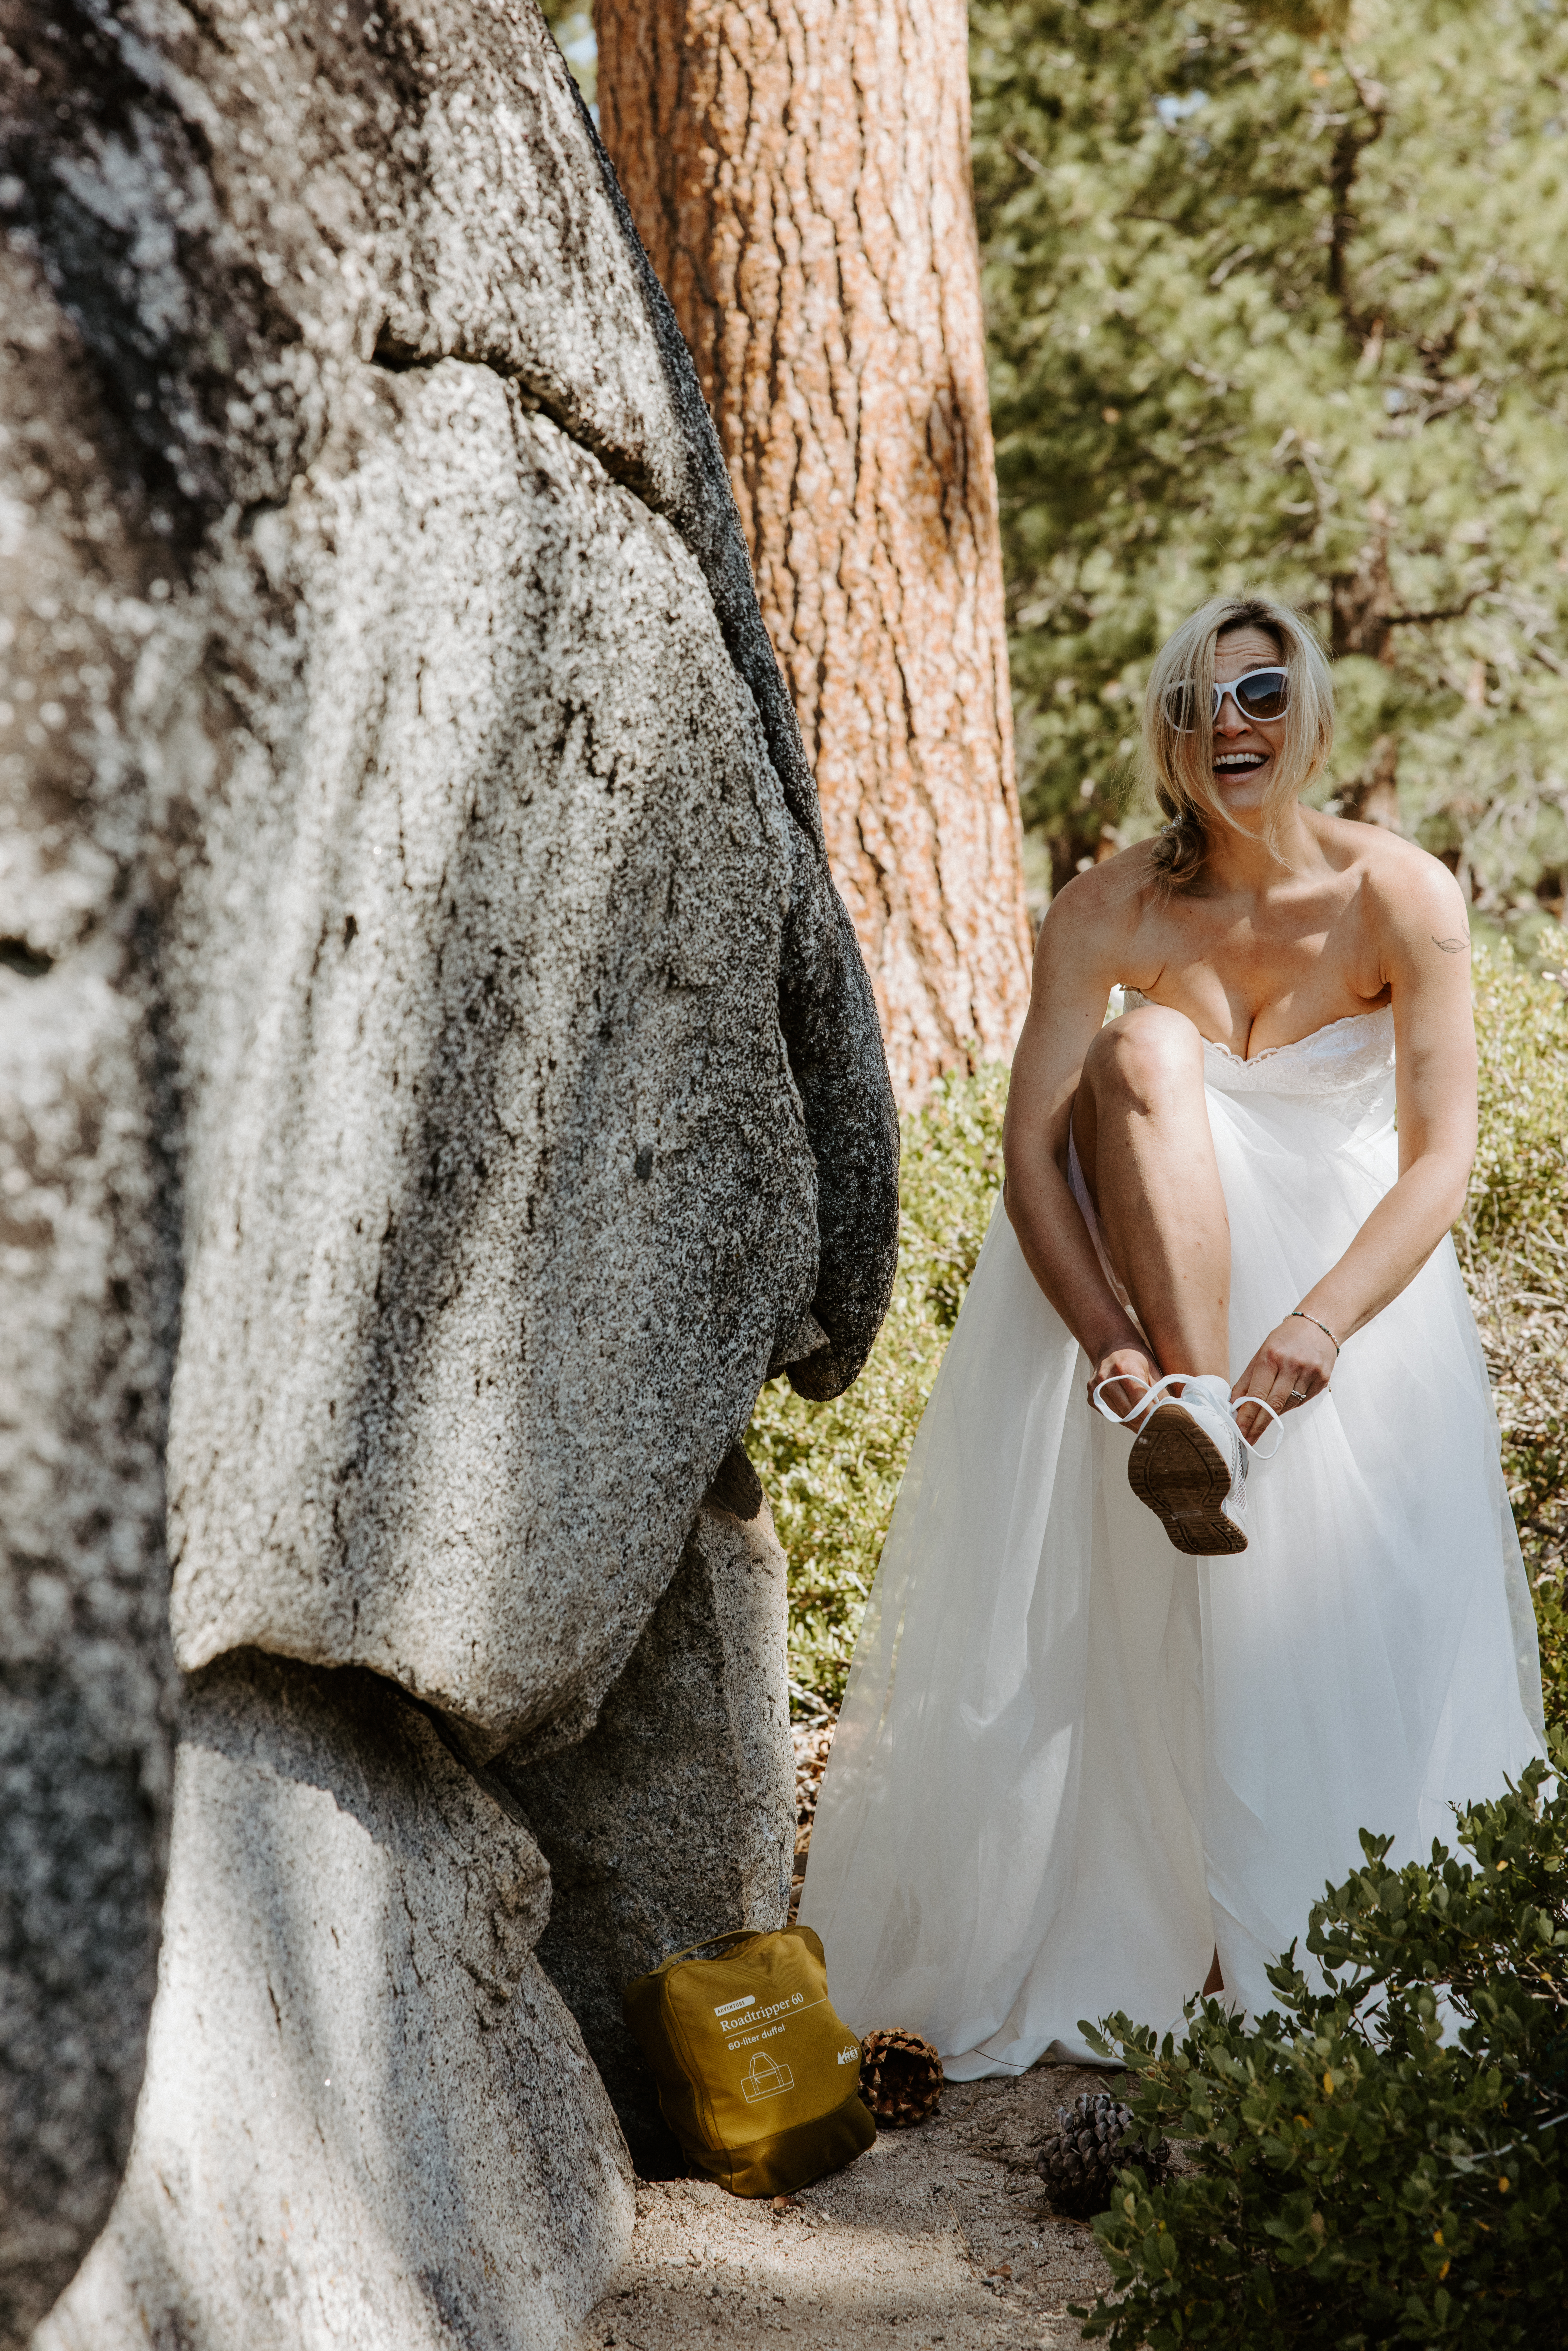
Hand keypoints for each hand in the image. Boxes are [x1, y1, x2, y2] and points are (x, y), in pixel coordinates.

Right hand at [1087, 1345, 1160, 1423]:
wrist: (1112, 1347)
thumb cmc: (1135, 1357)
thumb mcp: (1152, 1368)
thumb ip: (1159, 1390)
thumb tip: (1170, 1411)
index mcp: (1125, 1370)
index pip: (1140, 1402)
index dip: (1152, 1416)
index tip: (1163, 1424)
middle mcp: (1107, 1379)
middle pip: (1128, 1412)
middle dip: (1144, 1422)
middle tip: (1156, 1428)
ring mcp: (1096, 1388)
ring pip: (1119, 1417)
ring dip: (1134, 1424)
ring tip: (1146, 1426)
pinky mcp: (1091, 1396)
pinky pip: (1110, 1415)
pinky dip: (1122, 1419)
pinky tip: (1132, 1418)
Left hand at [1231, 1317, 1336, 1441]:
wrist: (1318, 1325)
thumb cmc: (1285, 1340)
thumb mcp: (1261, 1354)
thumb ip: (1247, 1381)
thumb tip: (1234, 1405)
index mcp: (1271, 1356)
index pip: (1256, 1394)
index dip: (1247, 1416)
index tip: (1239, 1431)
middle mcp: (1291, 1364)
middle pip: (1272, 1404)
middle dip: (1258, 1425)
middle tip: (1248, 1439)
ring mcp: (1309, 1372)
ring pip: (1288, 1405)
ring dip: (1274, 1416)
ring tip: (1263, 1422)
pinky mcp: (1323, 1379)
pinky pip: (1302, 1401)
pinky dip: (1290, 1405)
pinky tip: (1283, 1404)